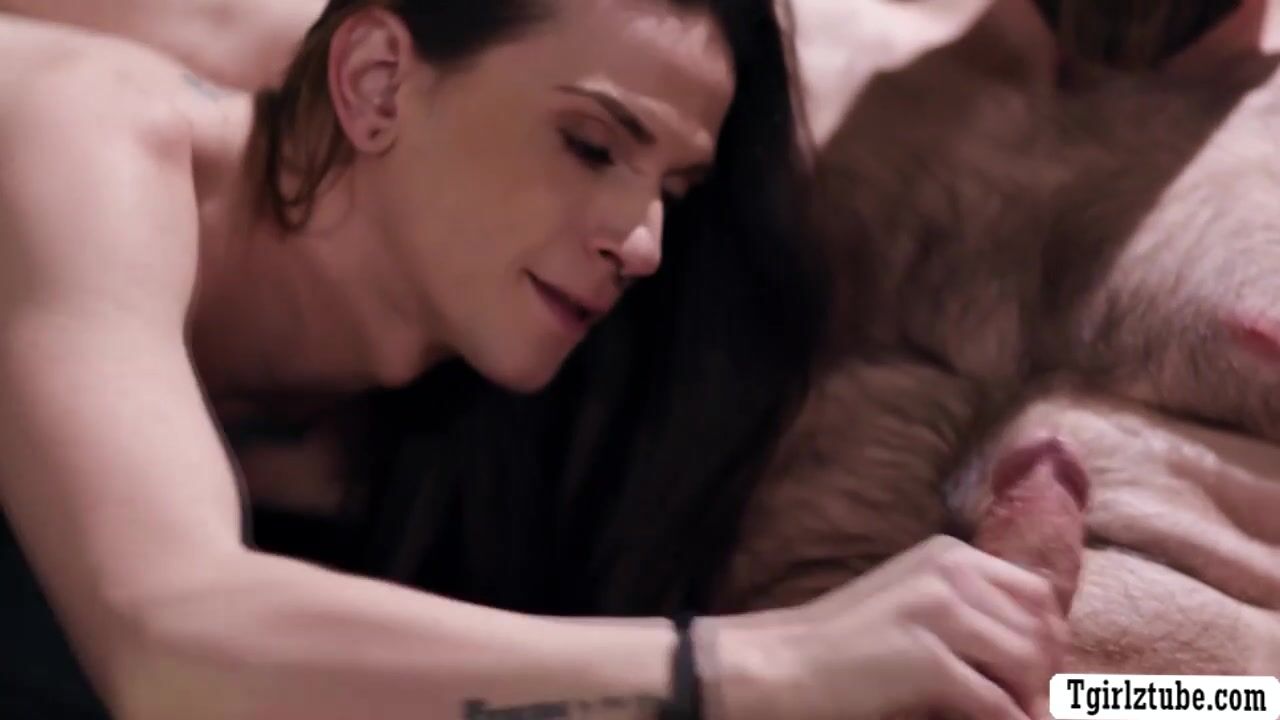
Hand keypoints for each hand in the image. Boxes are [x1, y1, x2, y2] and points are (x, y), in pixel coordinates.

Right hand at [701, 535, 1066, 719]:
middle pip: (1041, 628)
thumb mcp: (912, 604)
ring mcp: (938, 613)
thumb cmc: (846, 643)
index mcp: (949, 555)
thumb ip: (967, 609)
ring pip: (1029, 663)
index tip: (1038, 677)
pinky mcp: (928, 661)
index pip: (1037, 593)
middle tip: (1032, 706)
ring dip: (1029, 701)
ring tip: (1016, 717)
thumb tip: (1039, 651)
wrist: (783, 663)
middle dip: (1045, 676)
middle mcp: (950, 573)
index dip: (1048, 638)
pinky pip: (996, 702)